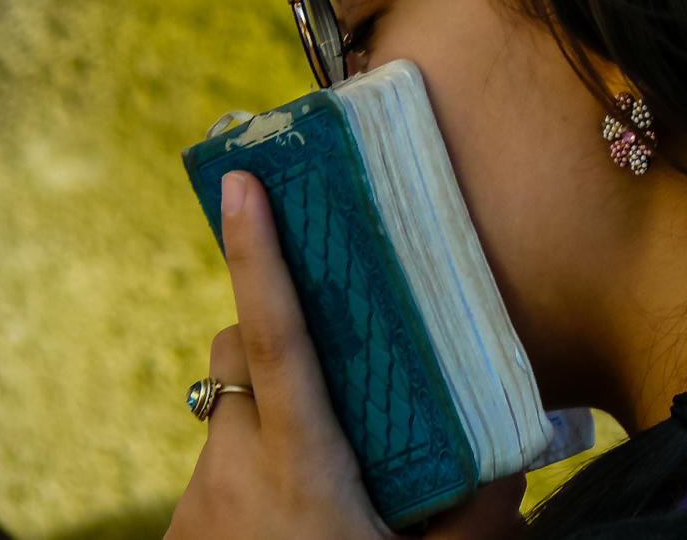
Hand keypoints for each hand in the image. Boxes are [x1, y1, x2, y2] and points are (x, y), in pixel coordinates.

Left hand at [165, 171, 525, 539]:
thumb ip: (476, 518)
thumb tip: (509, 466)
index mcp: (299, 465)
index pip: (274, 334)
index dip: (257, 251)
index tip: (241, 181)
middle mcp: (233, 468)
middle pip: (233, 358)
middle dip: (266, 337)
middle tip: (325, 369)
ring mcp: (195, 502)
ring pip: (222, 415)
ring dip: (261, 416)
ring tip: (316, 470)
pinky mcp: (176, 531)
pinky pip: (212, 466)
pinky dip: (245, 466)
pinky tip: (285, 516)